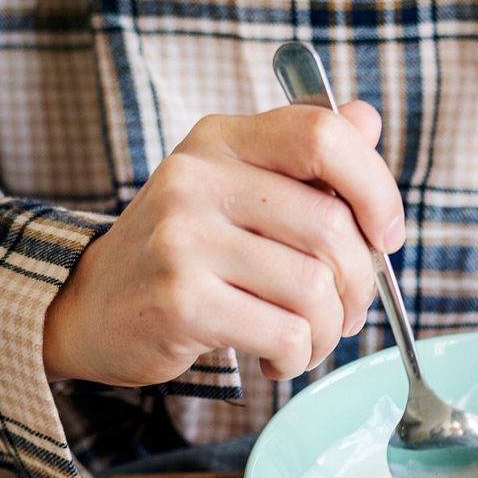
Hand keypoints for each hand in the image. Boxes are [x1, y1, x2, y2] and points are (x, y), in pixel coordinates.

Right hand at [44, 101, 404, 385]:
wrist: (92, 305)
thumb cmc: (185, 252)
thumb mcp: (237, 188)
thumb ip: (304, 158)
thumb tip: (368, 120)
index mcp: (223, 140)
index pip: (323, 135)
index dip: (376, 188)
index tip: (385, 236)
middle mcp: (198, 179)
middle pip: (331, 227)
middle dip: (361, 285)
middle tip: (349, 311)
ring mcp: (184, 240)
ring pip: (314, 288)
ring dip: (329, 330)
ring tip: (310, 340)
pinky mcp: (180, 302)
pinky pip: (285, 333)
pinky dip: (299, 356)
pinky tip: (280, 358)